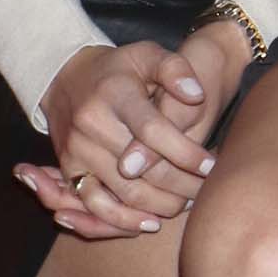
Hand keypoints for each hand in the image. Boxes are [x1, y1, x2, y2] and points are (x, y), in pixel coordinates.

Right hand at [14, 36, 227, 239]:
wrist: (66, 78)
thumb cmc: (120, 69)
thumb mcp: (148, 54)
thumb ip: (175, 69)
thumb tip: (197, 96)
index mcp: (114, 94)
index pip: (153, 132)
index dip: (186, 153)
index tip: (211, 165)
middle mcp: (91, 124)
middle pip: (142, 171)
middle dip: (181, 185)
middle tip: (205, 190)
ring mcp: (77, 150)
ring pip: (125, 193)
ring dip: (161, 205)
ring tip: (187, 203)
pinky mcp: (69, 170)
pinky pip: (95, 206)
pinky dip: (124, 220)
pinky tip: (151, 222)